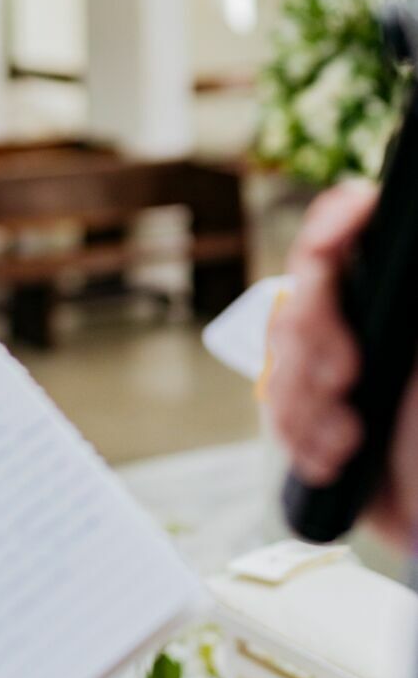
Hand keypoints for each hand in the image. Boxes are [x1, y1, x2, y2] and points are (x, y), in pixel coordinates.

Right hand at [266, 179, 417, 547]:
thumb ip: (406, 290)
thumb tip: (385, 221)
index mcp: (388, 290)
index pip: (346, 225)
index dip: (332, 224)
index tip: (327, 245)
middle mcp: (354, 317)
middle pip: (299, 293)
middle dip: (312, 341)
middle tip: (348, 377)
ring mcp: (325, 363)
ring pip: (278, 356)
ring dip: (308, 404)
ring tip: (350, 436)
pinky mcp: (307, 412)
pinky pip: (273, 409)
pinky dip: (301, 438)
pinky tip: (336, 456)